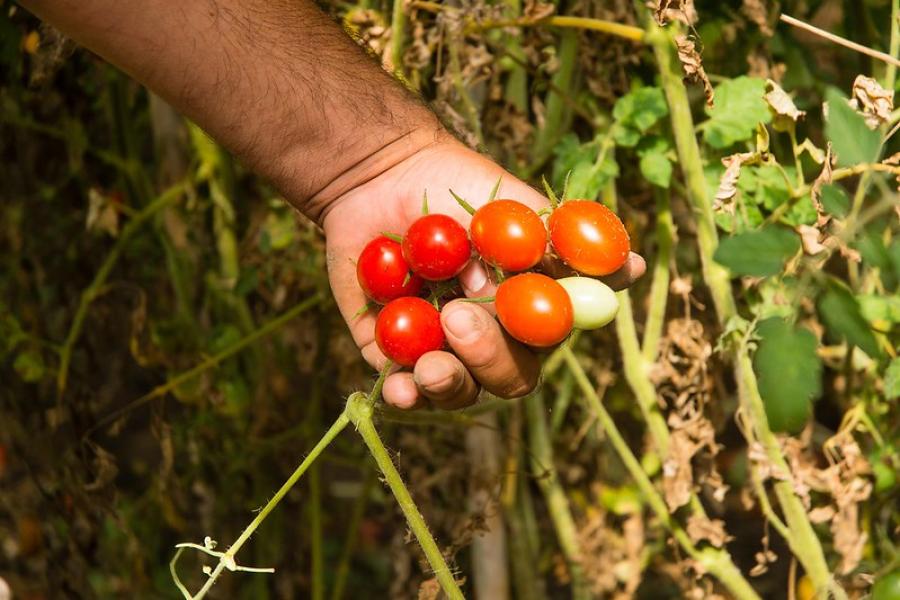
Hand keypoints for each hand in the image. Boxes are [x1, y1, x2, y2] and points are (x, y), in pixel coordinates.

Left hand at [322, 138, 645, 409]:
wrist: (378, 174)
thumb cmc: (455, 184)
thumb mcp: (513, 207)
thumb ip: (563, 241)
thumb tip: (630, 268)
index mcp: (528, 307)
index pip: (547, 339)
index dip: (545, 335)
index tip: (534, 311)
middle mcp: (491, 336)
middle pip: (509, 377)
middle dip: (489, 354)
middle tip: (458, 316)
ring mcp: (442, 350)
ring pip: (460, 391)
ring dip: (450, 384)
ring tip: (428, 364)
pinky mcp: (392, 355)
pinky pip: (403, 391)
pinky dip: (403, 395)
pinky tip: (398, 389)